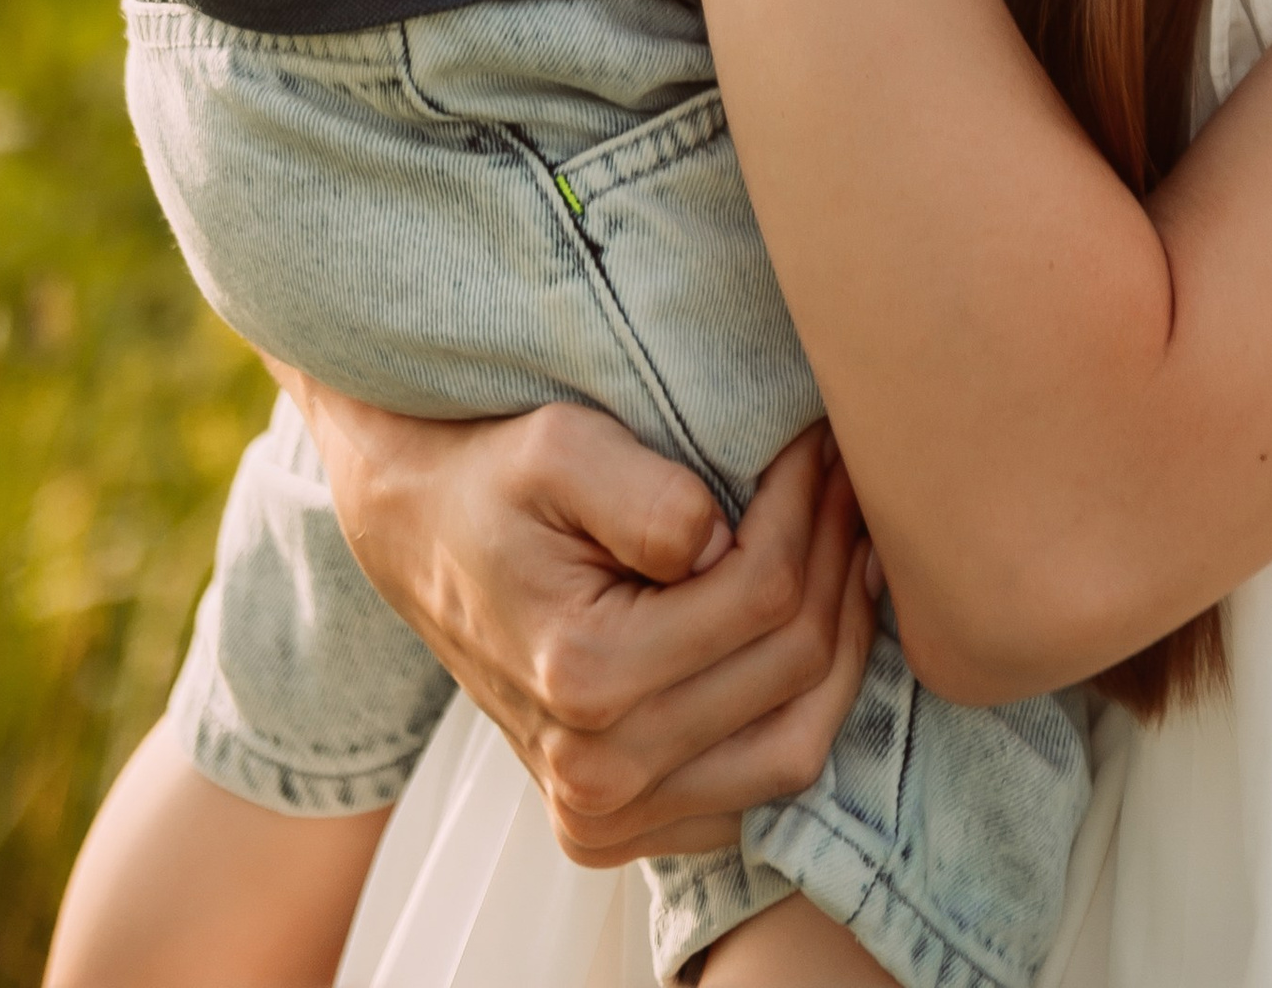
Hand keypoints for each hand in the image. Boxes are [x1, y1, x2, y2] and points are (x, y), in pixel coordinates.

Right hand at [283, 383, 880, 868]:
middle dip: (838, 561)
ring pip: (794, 750)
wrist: (423, 539)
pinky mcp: (616, 828)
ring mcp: (604, 815)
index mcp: (582, 675)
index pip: (765, 597)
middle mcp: (593, 772)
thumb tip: (727, 546)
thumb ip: (651, 499)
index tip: (818, 442)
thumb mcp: (561, 446)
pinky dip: (798, 708)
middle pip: (793, 672)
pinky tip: (805, 621)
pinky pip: (755, 788)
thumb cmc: (495, 481)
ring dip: (842, 641)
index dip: (811, 509)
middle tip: (848, 482)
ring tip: (846, 547)